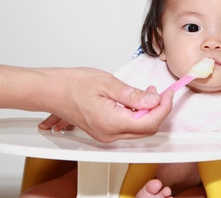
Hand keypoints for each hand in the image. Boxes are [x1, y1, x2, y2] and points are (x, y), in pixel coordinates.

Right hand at [39, 68, 172, 142]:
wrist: (52, 91)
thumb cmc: (73, 84)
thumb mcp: (108, 83)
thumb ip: (133, 95)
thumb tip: (154, 102)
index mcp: (111, 122)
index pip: (150, 122)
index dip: (164, 107)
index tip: (168, 93)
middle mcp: (109, 134)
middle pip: (146, 129)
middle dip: (158, 110)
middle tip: (159, 92)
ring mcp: (105, 136)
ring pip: (138, 130)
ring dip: (147, 113)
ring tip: (146, 94)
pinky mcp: (103, 132)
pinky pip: (127, 128)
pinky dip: (135, 116)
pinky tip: (134, 101)